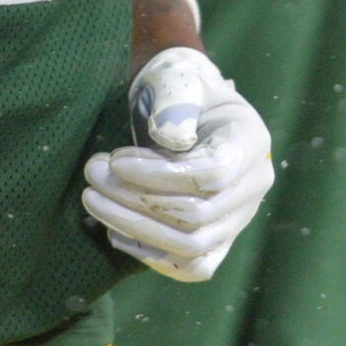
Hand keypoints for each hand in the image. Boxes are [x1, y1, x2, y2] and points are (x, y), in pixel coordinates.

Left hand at [81, 47, 272, 281]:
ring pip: (193, 246)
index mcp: (250, 142)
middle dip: (136, 200)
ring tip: (93, 199)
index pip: (213, 174)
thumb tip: (170, 138)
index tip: (115, 160)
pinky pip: (192, 266)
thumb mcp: (177, 80)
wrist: (186, 109)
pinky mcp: (218, 240)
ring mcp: (238, 218)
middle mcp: (253, 187)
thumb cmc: (178, 90)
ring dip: (135, 228)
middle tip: (92, 174)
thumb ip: (174, 102)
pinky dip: (151, 255)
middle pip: (199, 215)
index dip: (159, 174)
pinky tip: (114, 232)